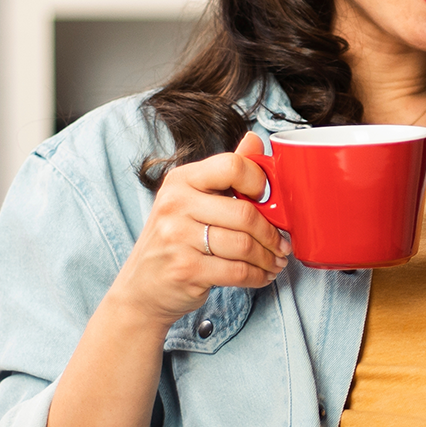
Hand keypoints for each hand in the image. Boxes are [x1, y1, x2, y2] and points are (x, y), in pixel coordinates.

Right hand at [112, 132, 289, 328]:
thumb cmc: (175, 240)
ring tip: (275, 261)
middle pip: (244, 213)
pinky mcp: (185, 269)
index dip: (259, 181)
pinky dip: (257, 276)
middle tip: (283, 244)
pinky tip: (262, 276)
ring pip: (244, 245)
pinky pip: (236, 272)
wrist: (142, 287)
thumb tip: (255, 140)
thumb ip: (224, 172)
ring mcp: (177, 237)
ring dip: (268, 257)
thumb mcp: (192, 199)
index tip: (270, 200)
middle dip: (272, 234)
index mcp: (181, 179)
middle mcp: (175, 204)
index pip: (231, 166)